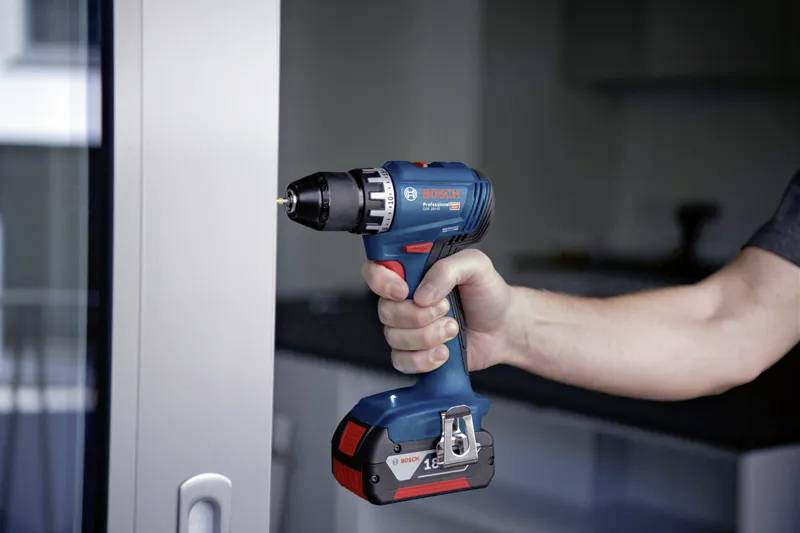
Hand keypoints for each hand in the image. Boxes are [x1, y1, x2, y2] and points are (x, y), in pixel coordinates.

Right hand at [361, 249, 515, 373]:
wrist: (504, 328)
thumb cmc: (489, 294)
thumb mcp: (476, 266)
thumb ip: (447, 269)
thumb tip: (422, 293)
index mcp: (413, 272)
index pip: (376, 271)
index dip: (382, 282)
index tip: (404, 290)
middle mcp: (405, 300)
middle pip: (384, 310)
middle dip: (417, 315)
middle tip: (445, 308)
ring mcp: (408, 328)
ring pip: (394, 338)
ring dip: (427, 337)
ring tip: (452, 329)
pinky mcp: (415, 353)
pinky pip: (402, 361)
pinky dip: (424, 359)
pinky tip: (444, 352)